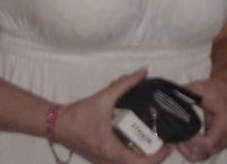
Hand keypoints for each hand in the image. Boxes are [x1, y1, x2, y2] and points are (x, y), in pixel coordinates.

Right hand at [54, 70, 172, 163]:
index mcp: (112, 151)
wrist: (57, 124)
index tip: (169, 145)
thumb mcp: (104, 97)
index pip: (141, 163)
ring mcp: (104, 161)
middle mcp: (109, 161)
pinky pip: (121, 161)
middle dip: (155, 156)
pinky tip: (138, 139)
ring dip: (144, 157)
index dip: (159, 157)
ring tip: (156, 140)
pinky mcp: (100, 158)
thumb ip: (125, 83)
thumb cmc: (80, 115)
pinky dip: (133, 154)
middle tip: (166, 140)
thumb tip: (143, 72)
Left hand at [176, 76, 226, 160]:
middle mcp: (226, 136)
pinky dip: (192, 150)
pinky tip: (183, 141)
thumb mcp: (199, 88)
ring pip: (203, 155)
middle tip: (175, 137)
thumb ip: (183, 95)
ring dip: (188, 150)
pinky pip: (204, 153)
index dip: (192, 141)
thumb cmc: (215, 89)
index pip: (208, 143)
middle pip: (204, 152)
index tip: (181, 132)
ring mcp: (223, 141)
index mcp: (224, 123)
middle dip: (187, 147)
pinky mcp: (218, 143)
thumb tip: (165, 101)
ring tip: (177, 139)